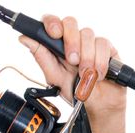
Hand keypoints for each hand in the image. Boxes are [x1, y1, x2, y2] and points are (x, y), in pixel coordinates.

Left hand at [19, 15, 126, 132]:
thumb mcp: (55, 78)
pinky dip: (100, 62)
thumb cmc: (78, 93)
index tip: (53, 33)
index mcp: (60, 46)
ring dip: (87, 57)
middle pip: (71, 23)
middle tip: (72, 61)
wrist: (99, 108)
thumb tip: (25, 39)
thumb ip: (42, 57)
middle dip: (71, 41)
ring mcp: (92, 45)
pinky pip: (103, 45)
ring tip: (86, 75)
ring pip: (88, 34)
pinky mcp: (108, 50)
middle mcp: (76, 42)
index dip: (52, 23)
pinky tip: (99, 74)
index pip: (53, 23)